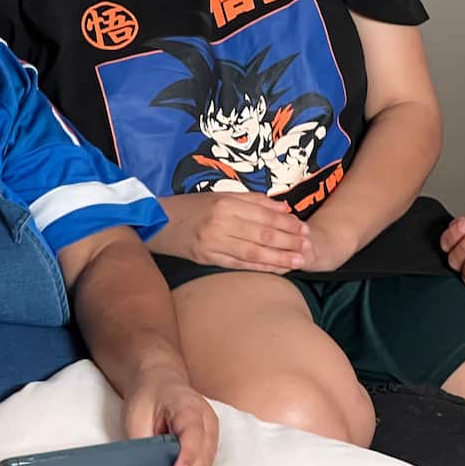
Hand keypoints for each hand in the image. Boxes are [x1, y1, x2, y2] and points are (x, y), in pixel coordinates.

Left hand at [120, 366, 217, 465]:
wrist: (159, 380)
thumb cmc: (147, 395)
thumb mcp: (137, 414)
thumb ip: (144, 444)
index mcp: (189, 406)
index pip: (193, 434)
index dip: (186, 458)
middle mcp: (206, 422)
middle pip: (200, 460)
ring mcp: (210, 436)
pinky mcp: (206, 449)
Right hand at [157, 192, 310, 271]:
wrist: (156, 223)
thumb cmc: (190, 207)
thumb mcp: (219, 195)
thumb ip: (252, 201)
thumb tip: (284, 209)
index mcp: (225, 203)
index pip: (264, 215)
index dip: (287, 224)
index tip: (305, 229)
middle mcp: (220, 222)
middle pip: (262, 234)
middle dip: (289, 242)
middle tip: (308, 247)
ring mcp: (213, 243)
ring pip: (254, 252)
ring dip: (279, 258)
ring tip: (299, 261)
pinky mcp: (207, 259)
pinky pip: (239, 265)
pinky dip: (260, 268)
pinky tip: (276, 270)